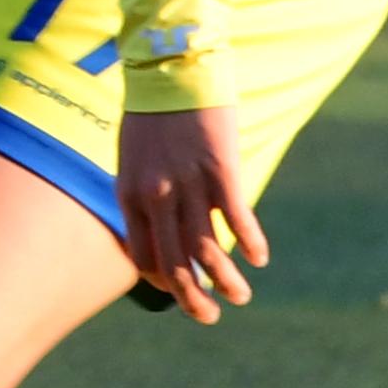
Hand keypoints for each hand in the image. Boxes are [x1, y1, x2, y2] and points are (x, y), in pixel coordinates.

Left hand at [111, 102, 268, 323]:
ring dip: (226, 281)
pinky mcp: (219, 168)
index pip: (144, 256)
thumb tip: (159, 229)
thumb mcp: (132, 159)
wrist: (170, 69)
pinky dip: (249, 242)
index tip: (181, 292)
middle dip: (193, 298)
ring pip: (208, 248)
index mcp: (129, 195)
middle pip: (175, 262)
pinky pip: (236, 216)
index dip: (163, 281)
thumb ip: (142, 195)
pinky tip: (259, 259)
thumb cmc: (151, 115)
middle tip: (208, 318)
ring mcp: (188, 183)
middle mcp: (156, 196)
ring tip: (240, 298)